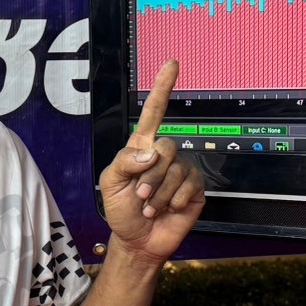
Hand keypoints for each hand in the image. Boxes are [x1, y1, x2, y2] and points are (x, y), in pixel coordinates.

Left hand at [98, 60, 205, 263]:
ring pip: (176, 169)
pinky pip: (190, 185)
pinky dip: (175, 200)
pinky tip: (170, 208)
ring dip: (160, 193)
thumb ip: (124, 162)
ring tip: (151, 206)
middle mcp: (164, 156)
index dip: (162, 88)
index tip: (171, 64)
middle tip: (141, 195)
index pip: (154, 113)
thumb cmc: (121, 211)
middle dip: (151, 175)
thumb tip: (151, 152)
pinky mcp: (195, 188)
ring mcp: (181, 171)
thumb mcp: (110, 184)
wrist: (138, 241)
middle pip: (166, 147)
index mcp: (142, 148)